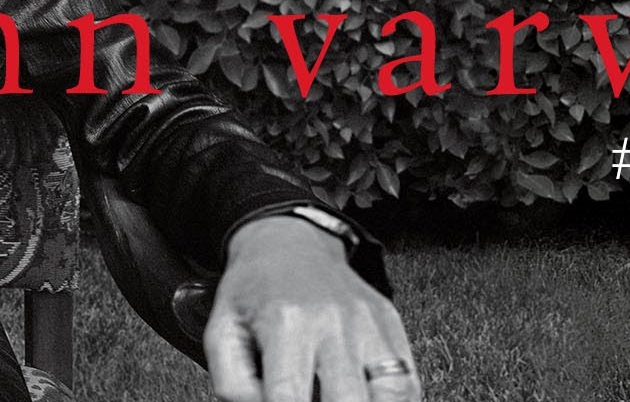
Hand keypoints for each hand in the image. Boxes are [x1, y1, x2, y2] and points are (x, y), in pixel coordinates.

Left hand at [205, 216, 420, 401]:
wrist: (287, 244)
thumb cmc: (253, 292)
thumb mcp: (223, 332)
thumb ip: (234, 384)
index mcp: (286, 323)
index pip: (290, 400)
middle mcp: (333, 322)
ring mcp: (367, 323)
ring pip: (390, 393)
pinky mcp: (389, 324)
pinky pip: (406, 382)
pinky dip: (393, 400)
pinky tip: (366, 400)